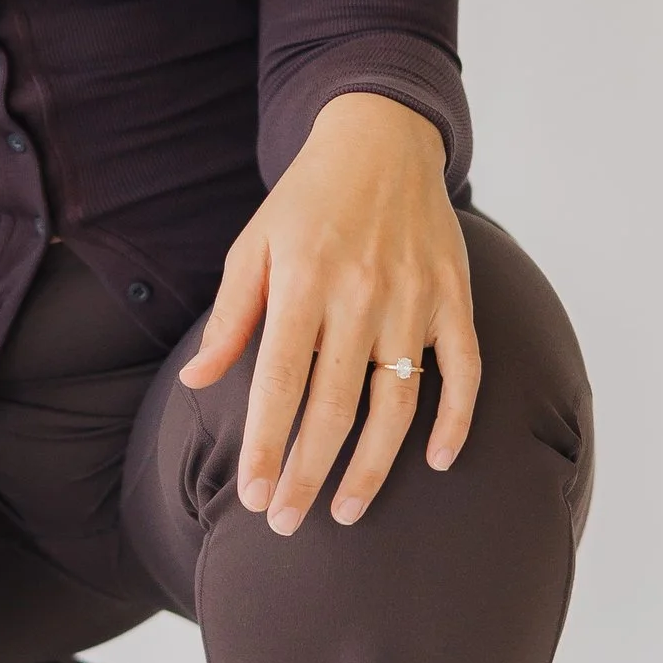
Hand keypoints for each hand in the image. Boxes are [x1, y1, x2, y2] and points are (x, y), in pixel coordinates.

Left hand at [179, 91, 480, 534]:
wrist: (381, 139)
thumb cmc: (307, 200)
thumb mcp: (254, 245)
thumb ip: (230, 317)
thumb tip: (198, 382)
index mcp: (303, 283)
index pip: (280, 384)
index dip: (267, 446)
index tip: (253, 496)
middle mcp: (361, 295)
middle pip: (334, 406)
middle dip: (307, 473)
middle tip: (286, 522)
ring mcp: (415, 298)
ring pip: (398, 401)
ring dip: (374, 465)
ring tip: (345, 510)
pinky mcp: (455, 296)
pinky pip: (464, 369)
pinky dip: (456, 418)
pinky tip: (437, 460)